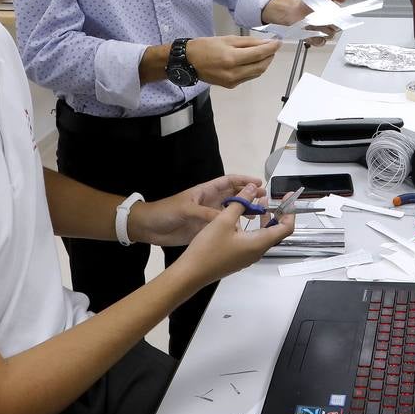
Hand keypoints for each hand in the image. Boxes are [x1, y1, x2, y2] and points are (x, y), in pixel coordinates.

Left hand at [126, 175, 265, 245]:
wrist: (149, 228)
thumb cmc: (166, 212)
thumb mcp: (186, 210)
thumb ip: (206, 214)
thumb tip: (226, 218)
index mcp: (206, 191)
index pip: (229, 182)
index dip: (244, 181)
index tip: (259, 183)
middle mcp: (210, 202)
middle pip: (234, 196)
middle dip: (250, 196)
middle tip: (266, 200)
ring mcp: (209, 216)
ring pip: (232, 212)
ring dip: (245, 212)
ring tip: (260, 216)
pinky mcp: (206, 229)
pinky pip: (224, 227)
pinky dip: (235, 228)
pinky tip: (246, 232)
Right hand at [175, 183, 295, 286]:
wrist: (191, 273)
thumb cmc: (208, 248)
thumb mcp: (224, 221)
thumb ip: (241, 203)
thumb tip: (253, 188)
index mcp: (259, 243)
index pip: (286, 228)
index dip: (290, 211)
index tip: (288, 198)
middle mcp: (257, 251)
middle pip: (276, 231)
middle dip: (277, 213)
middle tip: (272, 198)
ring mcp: (248, 256)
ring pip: (264, 235)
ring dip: (264, 219)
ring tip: (257, 203)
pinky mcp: (239, 258)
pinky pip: (253, 240)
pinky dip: (254, 227)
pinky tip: (241, 218)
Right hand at [185, 35, 279, 87]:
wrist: (188, 62)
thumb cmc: (205, 47)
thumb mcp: (227, 39)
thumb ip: (248, 42)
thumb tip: (265, 43)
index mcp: (232, 59)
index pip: (259, 54)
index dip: (271, 48)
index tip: (278, 42)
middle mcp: (234, 73)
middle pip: (261, 66)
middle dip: (269, 56)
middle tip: (272, 47)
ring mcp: (232, 81)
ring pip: (256, 73)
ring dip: (263, 63)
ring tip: (264, 53)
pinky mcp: (230, 85)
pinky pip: (248, 77)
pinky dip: (254, 69)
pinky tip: (253, 61)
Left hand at [262, 0, 347, 45]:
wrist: (294, 11)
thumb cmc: (309, 3)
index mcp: (336, 14)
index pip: (345, 19)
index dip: (340, 17)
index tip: (334, 15)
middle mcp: (332, 24)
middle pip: (336, 28)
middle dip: (328, 22)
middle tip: (319, 16)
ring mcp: (325, 33)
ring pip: (329, 35)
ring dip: (320, 28)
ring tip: (311, 21)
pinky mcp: (317, 39)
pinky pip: (320, 41)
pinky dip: (315, 37)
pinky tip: (309, 30)